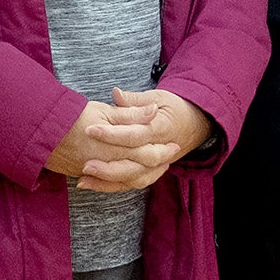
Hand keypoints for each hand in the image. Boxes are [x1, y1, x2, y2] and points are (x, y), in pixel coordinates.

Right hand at [44, 99, 159, 180]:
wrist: (39, 130)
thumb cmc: (71, 116)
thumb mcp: (102, 110)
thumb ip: (130, 114)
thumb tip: (153, 111)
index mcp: (113, 144)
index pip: (146, 150)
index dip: (162, 148)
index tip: (174, 144)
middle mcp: (106, 162)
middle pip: (141, 168)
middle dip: (158, 162)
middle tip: (170, 155)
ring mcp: (96, 172)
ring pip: (129, 180)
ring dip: (146, 174)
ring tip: (158, 166)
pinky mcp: (87, 176)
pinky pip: (112, 185)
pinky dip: (127, 182)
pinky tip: (134, 175)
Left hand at [75, 88, 211, 190]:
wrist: (195, 123)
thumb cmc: (172, 107)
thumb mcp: (157, 97)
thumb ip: (134, 100)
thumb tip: (115, 93)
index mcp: (161, 129)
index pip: (135, 134)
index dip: (112, 134)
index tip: (89, 130)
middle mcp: (161, 150)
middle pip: (136, 164)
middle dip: (109, 167)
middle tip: (85, 164)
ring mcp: (157, 164)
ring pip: (134, 178)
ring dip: (108, 181)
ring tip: (84, 178)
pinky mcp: (151, 171)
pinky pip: (132, 183)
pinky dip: (112, 186)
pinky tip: (90, 184)